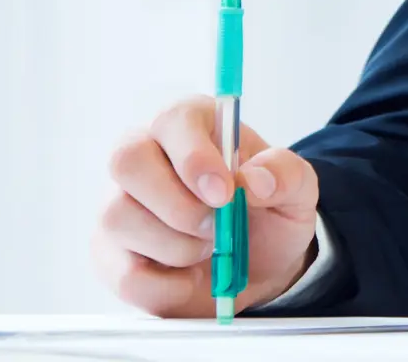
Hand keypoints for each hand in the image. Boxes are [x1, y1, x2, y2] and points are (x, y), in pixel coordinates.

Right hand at [94, 96, 319, 316]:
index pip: (173, 121)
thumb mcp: (297, 188)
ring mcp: (118, 205)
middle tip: (217, 226)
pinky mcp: (110, 255)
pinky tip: (191, 277)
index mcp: (191, 124)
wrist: (259, 263)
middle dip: (177, 204)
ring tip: (209, 248)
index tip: (224, 192)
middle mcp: (144, 157)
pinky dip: (168, 286)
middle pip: (126, 160)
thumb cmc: (269, 210)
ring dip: (177, 246)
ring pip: (119, 218)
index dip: (194, 157)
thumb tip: (256, 179)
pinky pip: (125, 274)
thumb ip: (286, 174)